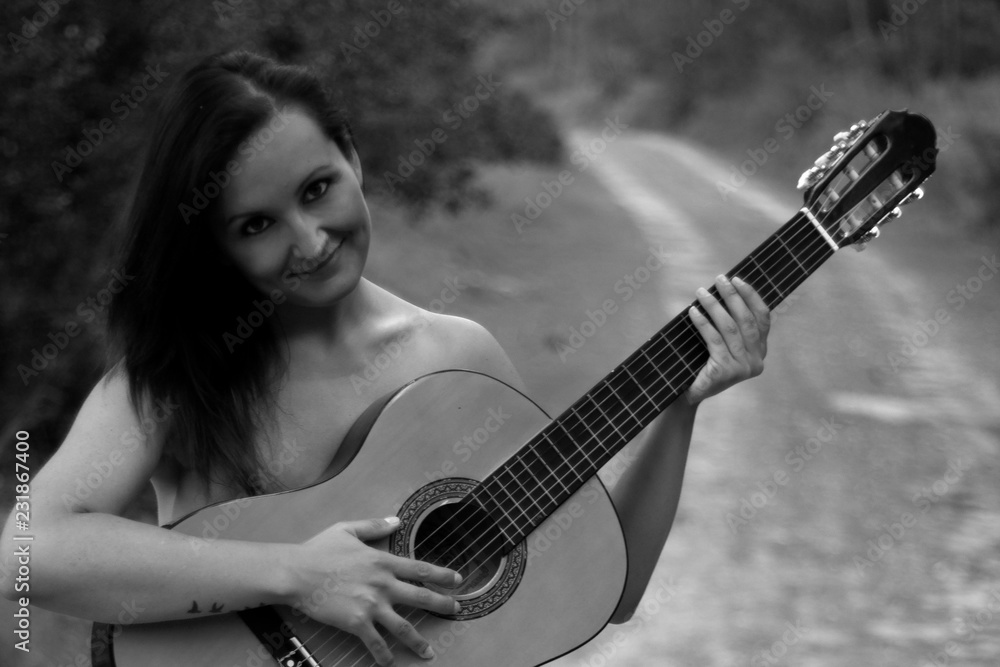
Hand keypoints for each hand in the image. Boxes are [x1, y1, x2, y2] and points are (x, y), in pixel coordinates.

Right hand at [286, 517, 461, 664]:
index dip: (442, 575)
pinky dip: (385, 655)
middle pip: (421, 597)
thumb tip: (396, 519)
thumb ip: (375, 526)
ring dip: (419, 641)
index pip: (420, 568)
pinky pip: (376, 642)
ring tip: (429, 652)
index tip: (457, 580)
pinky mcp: (356, 623)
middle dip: (442, 605)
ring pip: (404, 626)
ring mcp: (371, 605)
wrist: (296, 572)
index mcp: (382, 561)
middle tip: (456, 611)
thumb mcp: (348, 529)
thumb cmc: (319, 550)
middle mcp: (382, 584)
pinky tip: (390, 662)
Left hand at [685, 274, 770, 404]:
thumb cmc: (702, 364)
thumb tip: (724, 289)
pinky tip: (693, 311)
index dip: (751, 297)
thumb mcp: (723, 344)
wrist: (686, 394)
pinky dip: (703, 322)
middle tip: (719, 279)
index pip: (763, 319)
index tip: (738, 279)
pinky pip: (714, 339)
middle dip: (733, 296)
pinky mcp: (726, 372)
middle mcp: (756, 360)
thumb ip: (730, 324)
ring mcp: (742, 368)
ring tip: (701, 292)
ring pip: (729, 328)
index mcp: (759, 352)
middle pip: (746, 320)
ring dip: (714, 306)